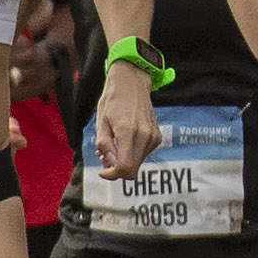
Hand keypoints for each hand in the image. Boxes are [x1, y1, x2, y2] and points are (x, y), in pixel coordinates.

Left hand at [92, 66, 162, 181]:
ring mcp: (153, 136)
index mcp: (128, 132)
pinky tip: (124, 141)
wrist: (132, 83)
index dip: (112, 175)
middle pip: (132, 169)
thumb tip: (109, 164)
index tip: (102, 171)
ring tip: (113, 146)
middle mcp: (144, 136)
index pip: (125, 168)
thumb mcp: (101, 123)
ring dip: (124, 160)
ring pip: (137, 163)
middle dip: (116, 169)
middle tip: (104, 156)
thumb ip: (104, 145)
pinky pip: (143, 154)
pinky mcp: (157, 136)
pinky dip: (132, 154)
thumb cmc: (113, 101)